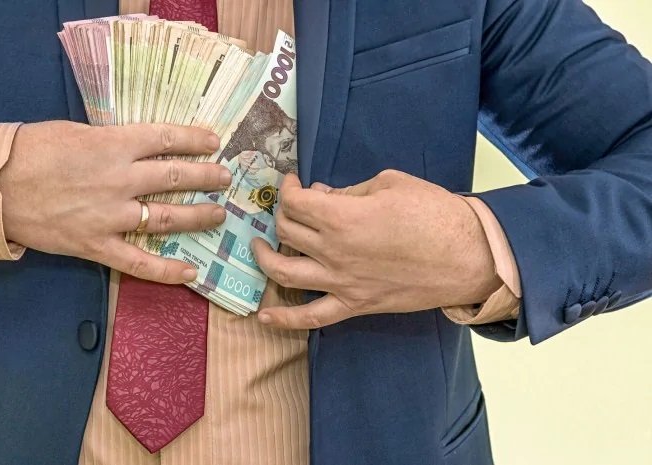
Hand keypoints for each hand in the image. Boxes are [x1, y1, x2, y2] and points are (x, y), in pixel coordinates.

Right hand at [0, 121, 229, 283]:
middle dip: (206, 176)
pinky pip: (138, 262)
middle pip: (174, 177)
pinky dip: (166, 270)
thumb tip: (134, 145)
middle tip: (225, 178)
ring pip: (166, 216)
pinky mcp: (97, 245)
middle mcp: (120, 180)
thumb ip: (108, 140)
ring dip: (198, 216)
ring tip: (218, 214)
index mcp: (113, 144)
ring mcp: (111, 216)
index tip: (214, 141)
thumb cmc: (29, 151)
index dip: (194, 140)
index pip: (165, 139)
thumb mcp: (73, 132)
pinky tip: (190, 273)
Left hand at [252, 170, 501, 328]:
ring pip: (285, 272)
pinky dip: (285, 321)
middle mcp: (333, 250)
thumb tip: (325, 196)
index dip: (287, 188)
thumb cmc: (434, 212)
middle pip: (286, 231)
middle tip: (290, 208)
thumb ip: (349, 191)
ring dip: (265, 258)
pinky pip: (312, 317)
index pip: (294, 202)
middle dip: (282, 214)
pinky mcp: (354, 304)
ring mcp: (341, 281)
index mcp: (340, 217)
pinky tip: (263, 318)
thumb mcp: (390, 184)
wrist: (468, 255)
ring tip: (259, 247)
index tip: (293, 183)